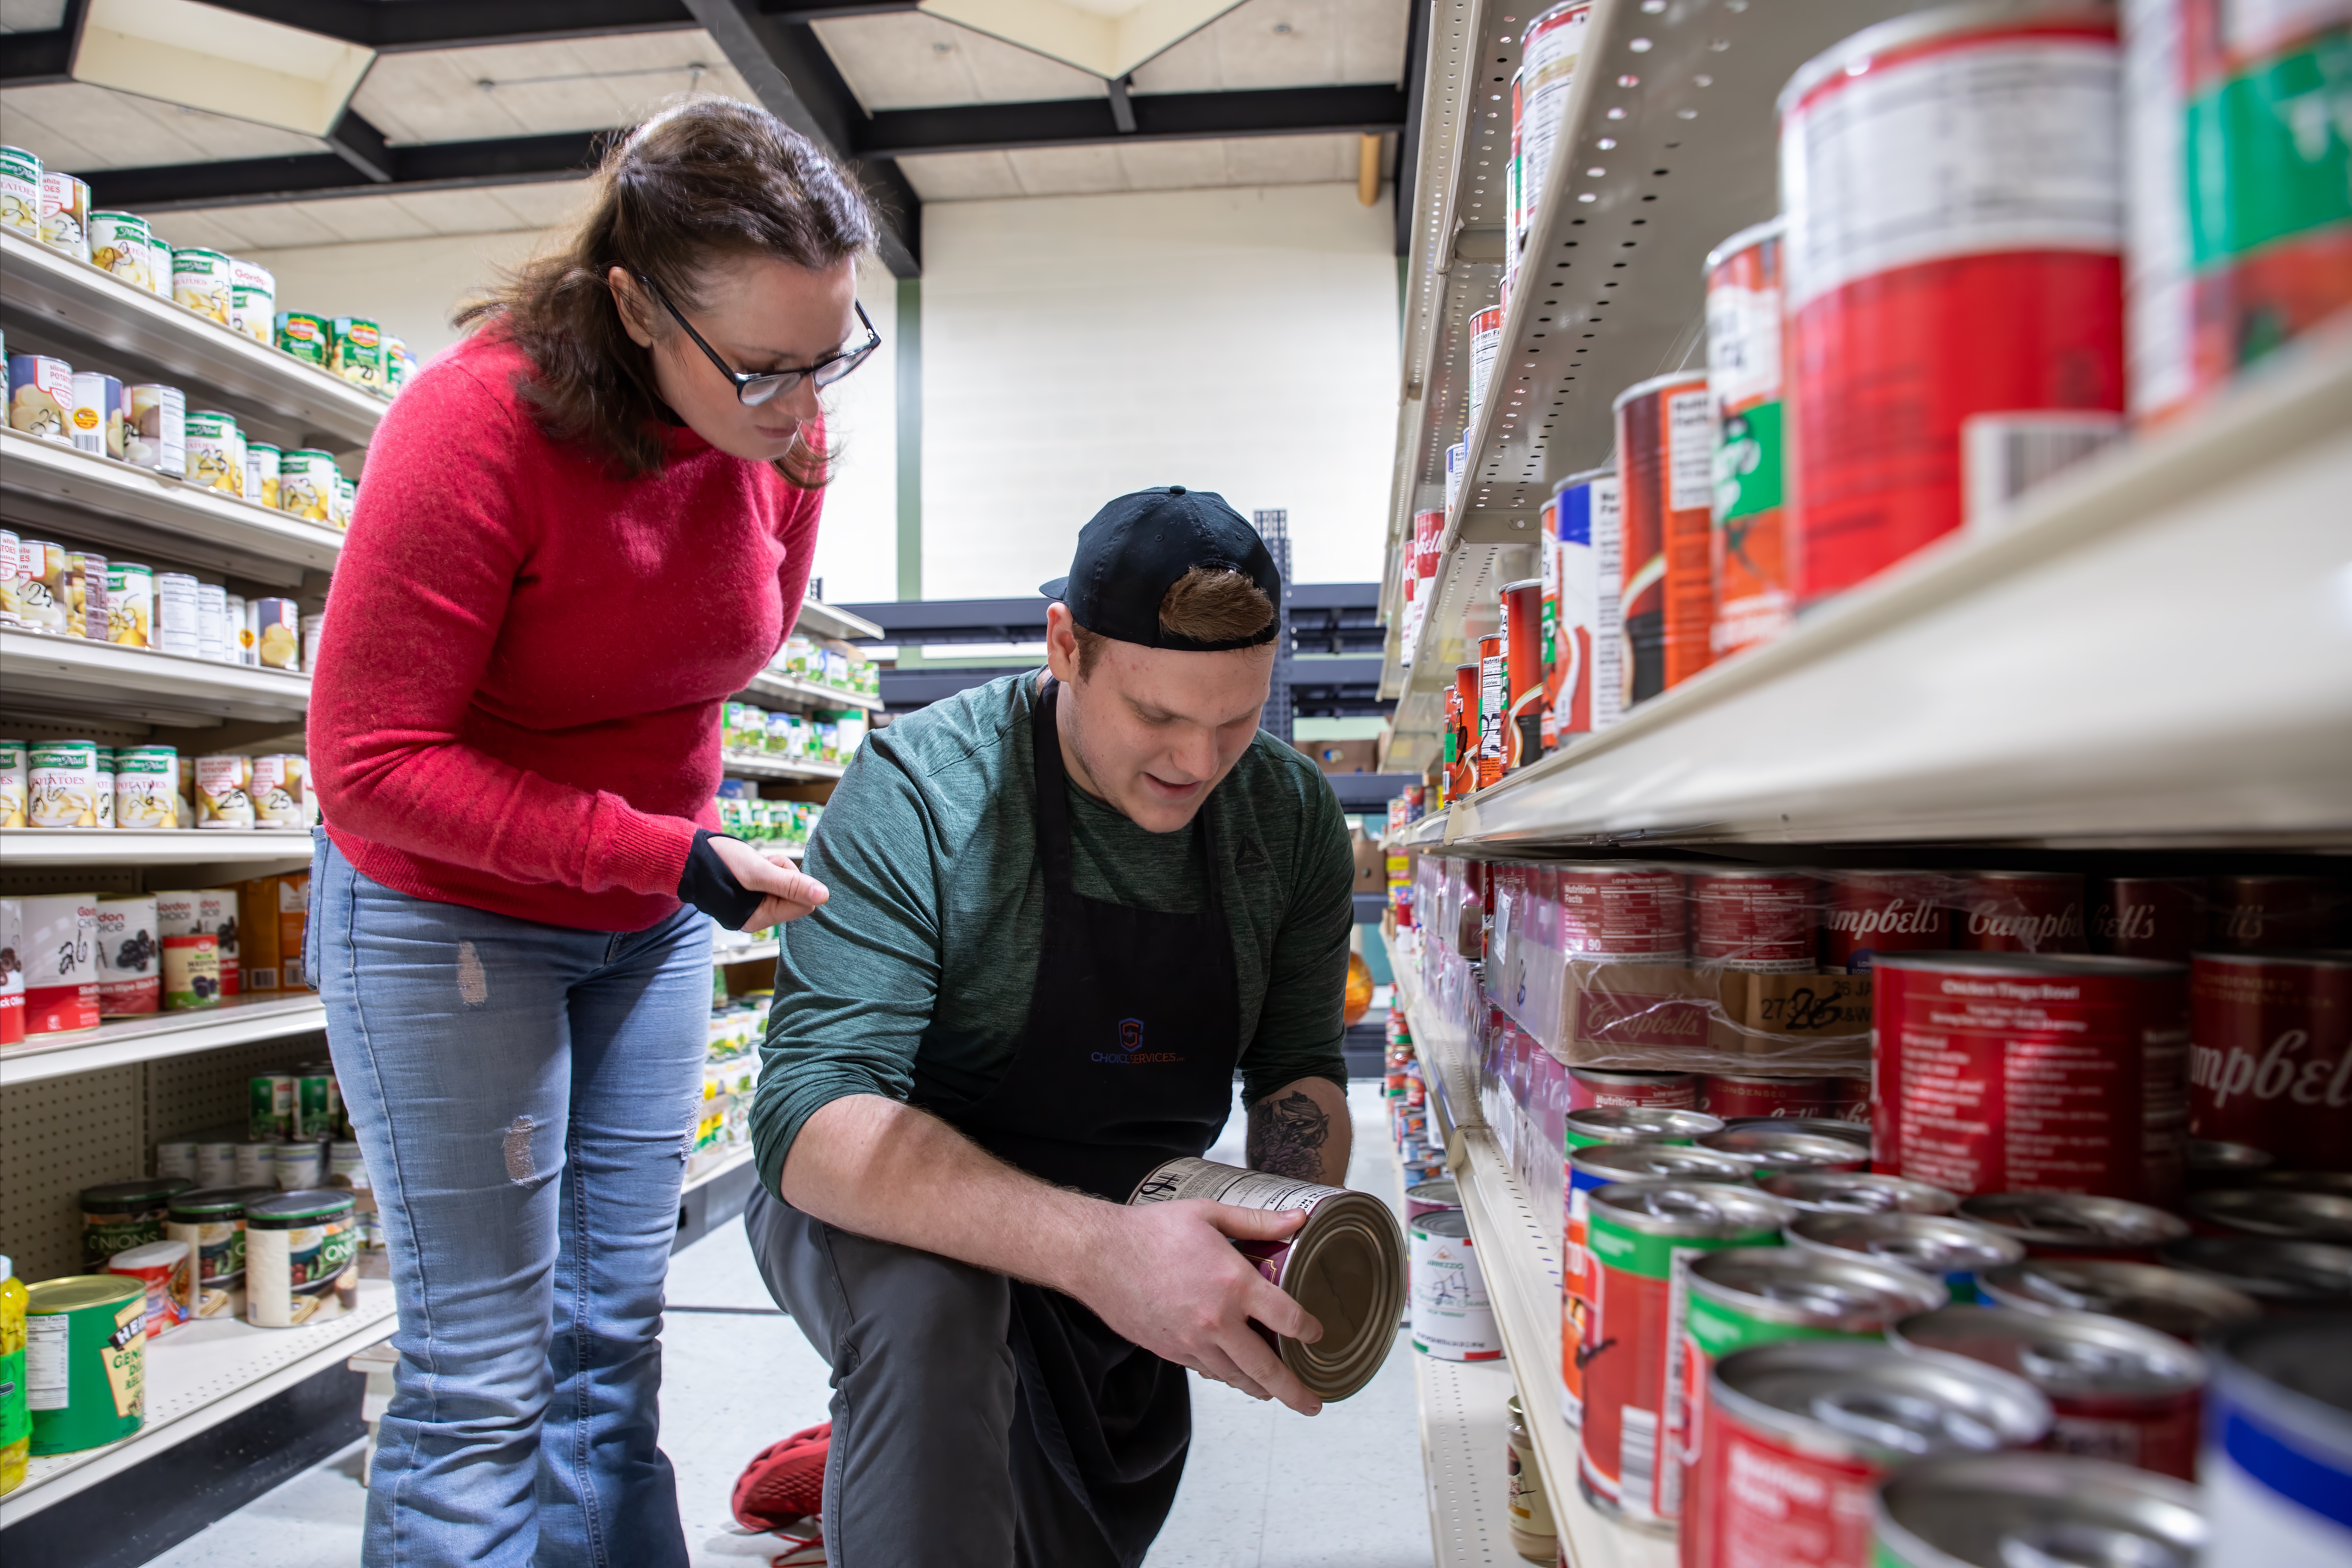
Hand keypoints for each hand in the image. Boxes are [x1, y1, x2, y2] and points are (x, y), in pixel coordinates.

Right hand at [710, 836, 828, 930]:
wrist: (691, 854)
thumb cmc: (718, 863)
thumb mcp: (758, 872)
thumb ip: (791, 885)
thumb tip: (824, 896)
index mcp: (760, 919)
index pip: (803, 905)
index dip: (794, 883)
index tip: (772, 871)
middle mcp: (759, 917)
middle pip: (796, 895)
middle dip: (783, 874)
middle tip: (760, 867)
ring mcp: (756, 905)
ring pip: (786, 885)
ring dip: (775, 869)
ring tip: (753, 865)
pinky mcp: (754, 894)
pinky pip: (775, 881)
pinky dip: (768, 868)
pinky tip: (751, 866)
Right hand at [1075, 1199, 1325, 1415]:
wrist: (1098, 1256)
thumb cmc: (1152, 1231)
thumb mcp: (1209, 1215)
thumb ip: (1257, 1221)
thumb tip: (1298, 1218)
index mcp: (1233, 1284)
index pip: (1287, 1319)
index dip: (1309, 1331)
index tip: (1318, 1335)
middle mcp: (1216, 1321)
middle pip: (1266, 1368)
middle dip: (1295, 1390)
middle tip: (1314, 1403)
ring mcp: (1192, 1342)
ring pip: (1237, 1377)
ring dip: (1261, 1388)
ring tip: (1277, 1392)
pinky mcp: (1171, 1351)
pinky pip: (1208, 1371)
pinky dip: (1227, 1375)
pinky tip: (1235, 1371)